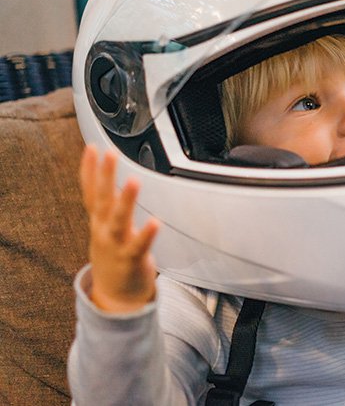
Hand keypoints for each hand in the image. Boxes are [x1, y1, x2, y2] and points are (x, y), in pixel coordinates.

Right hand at [80, 145, 158, 312]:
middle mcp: (104, 231)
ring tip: (133, 181)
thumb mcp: (105, 228)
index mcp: (99, 222)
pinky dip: (146, 234)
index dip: (89, 170)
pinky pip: (139, 246)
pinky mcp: (131, 260)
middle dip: (104, 176)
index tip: (91, 147)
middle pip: (102, 200)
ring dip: (126, 200)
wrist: (115, 297)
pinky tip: (155, 222)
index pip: (90, 192)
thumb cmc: (114, 257)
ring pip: (119, 220)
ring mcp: (116, 245)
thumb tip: (109, 180)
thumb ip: (108, 205)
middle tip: (108, 153)